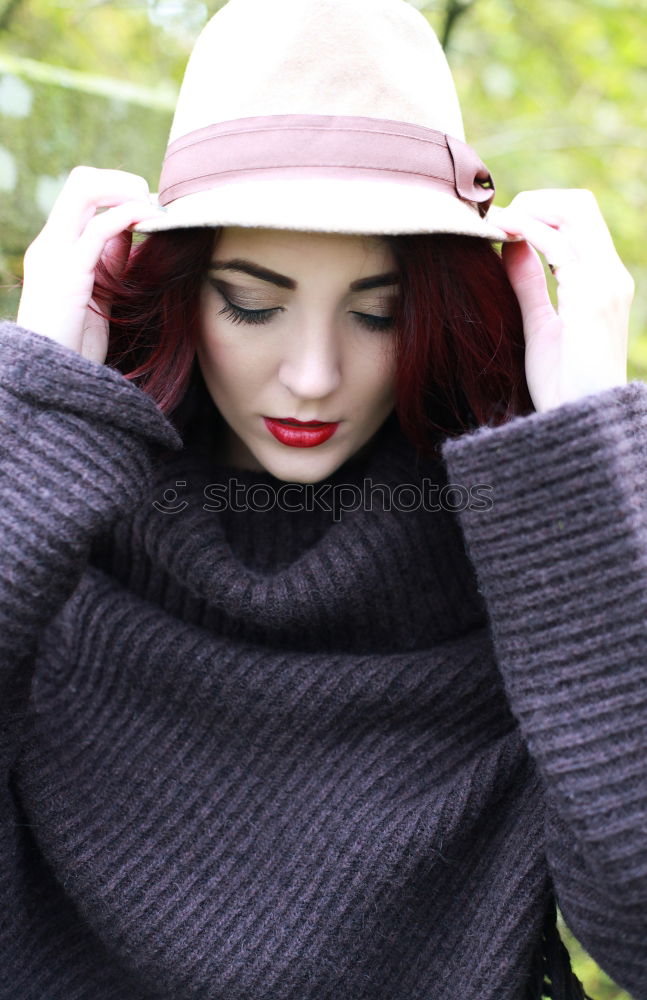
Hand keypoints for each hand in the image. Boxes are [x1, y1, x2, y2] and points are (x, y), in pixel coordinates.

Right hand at [16, 166, 162, 363]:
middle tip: (153, 203)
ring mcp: (56, 255)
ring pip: (86, 190)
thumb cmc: (76, 341)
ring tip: (155, 210)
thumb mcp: (99, 291)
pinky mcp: (68, 273)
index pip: (82, 193)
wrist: (52, 378)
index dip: (118, 190)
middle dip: (123, 182)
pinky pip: (98, 229)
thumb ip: (109, 259)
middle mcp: (51, 244)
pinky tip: (149, 223)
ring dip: (129, 192)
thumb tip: (130, 228)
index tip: (148, 207)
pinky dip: (128, 217)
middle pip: (81, 181)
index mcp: (56, 246)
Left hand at [496, 189, 633, 413]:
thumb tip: (511, 244)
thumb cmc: (560, 381)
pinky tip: (501, 238)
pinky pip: (559, 246)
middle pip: (579, 204)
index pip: (579, 217)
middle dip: (533, 200)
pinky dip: (528, 232)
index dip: (539, 209)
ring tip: (492, 224)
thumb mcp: (540, 323)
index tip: (500, 221)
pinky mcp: (590, 298)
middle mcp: (611, 275)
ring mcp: (604, 284)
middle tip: (494, 218)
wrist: (576, 421)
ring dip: (527, 210)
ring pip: (573, 213)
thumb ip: (528, 283)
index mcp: (603, 280)